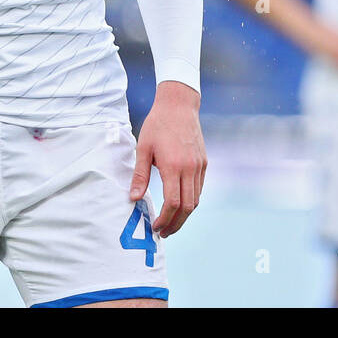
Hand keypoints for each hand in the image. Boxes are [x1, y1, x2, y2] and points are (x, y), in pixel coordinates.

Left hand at [129, 81, 205, 237]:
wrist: (179, 105)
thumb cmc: (157, 125)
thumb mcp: (143, 148)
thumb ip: (140, 175)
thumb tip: (134, 199)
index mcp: (173, 166)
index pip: (172, 203)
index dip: (164, 219)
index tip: (155, 226)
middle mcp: (190, 168)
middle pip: (187, 207)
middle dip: (176, 224)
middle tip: (164, 233)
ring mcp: (199, 166)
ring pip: (196, 200)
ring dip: (184, 215)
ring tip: (171, 223)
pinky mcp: (204, 163)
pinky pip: (199, 188)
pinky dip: (190, 201)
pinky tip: (180, 205)